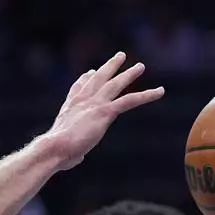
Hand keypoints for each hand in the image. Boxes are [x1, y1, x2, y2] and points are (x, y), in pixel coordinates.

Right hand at [44, 52, 164, 170]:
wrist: (54, 147)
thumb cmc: (55, 154)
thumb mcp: (63, 150)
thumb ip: (73, 151)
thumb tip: (77, 158)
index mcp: (69, 109)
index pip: (78, 89)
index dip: (85, 79)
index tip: (90, 72)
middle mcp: (81, 101)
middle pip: (98, 79)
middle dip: (110, 67)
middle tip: (120, 56)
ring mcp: (94, 104)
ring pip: (115, 84)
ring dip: (129, 74)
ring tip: (140, 67)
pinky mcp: (105, 112)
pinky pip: (130, 100)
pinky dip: (147, 95)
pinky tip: (160, 91)